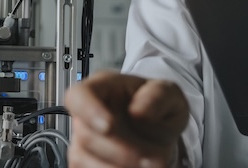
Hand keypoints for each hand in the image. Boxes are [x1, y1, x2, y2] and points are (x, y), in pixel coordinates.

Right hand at [67, 71, 188, 167]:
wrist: (157, 128)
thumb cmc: (157, 106)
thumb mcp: (168, 93)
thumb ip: (157, 96)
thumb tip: (137, 112)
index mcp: (102, 87)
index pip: (79, 96)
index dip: (88, 111)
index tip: (108, 126)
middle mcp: (85, 113)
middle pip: (87, 136)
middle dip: (123, 152)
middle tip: (155, 159)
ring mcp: (81, 140)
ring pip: (84, 159)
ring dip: (120, 167)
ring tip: (152, 165)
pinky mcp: (84, 161)